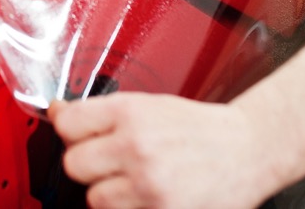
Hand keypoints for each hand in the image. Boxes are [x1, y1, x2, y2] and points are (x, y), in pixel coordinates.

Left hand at [48, 93, 277, 208]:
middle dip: (89, 164)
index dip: (71, 131)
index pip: (68, 124)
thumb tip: (57, 112)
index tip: (80, 134)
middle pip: (75, 164)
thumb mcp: (149, 105)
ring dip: (108, 192)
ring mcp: (149, 185)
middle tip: (110, 161)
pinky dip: (128, 208)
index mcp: (131, 112)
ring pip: (94, 198)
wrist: (247, 149)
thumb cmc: (198, 128)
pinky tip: (145, 195)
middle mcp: (137, 147)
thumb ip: (101, 112)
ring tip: (132, 180)